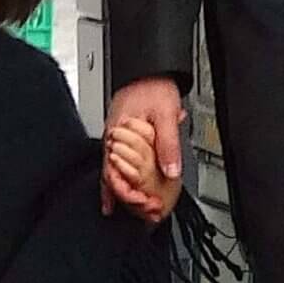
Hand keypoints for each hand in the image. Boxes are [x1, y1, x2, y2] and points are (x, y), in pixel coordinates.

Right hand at [100, 77, 184, 216]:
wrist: (148, 69)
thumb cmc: (153, 87)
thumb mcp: (166, 115)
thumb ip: (168, 144)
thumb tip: (171, 171)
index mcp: (120, 136)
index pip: (117, 175)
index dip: (131, 195)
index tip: (146, 206)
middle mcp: (113, 140)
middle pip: (113, 179)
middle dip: (130, 199)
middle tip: (148, 213)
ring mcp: (114, 140)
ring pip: (113, 174)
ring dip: (127, 193)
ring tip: (141, 210)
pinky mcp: (120, 139)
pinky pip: (115, 165)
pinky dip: (120, 181)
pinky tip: (124, 192)